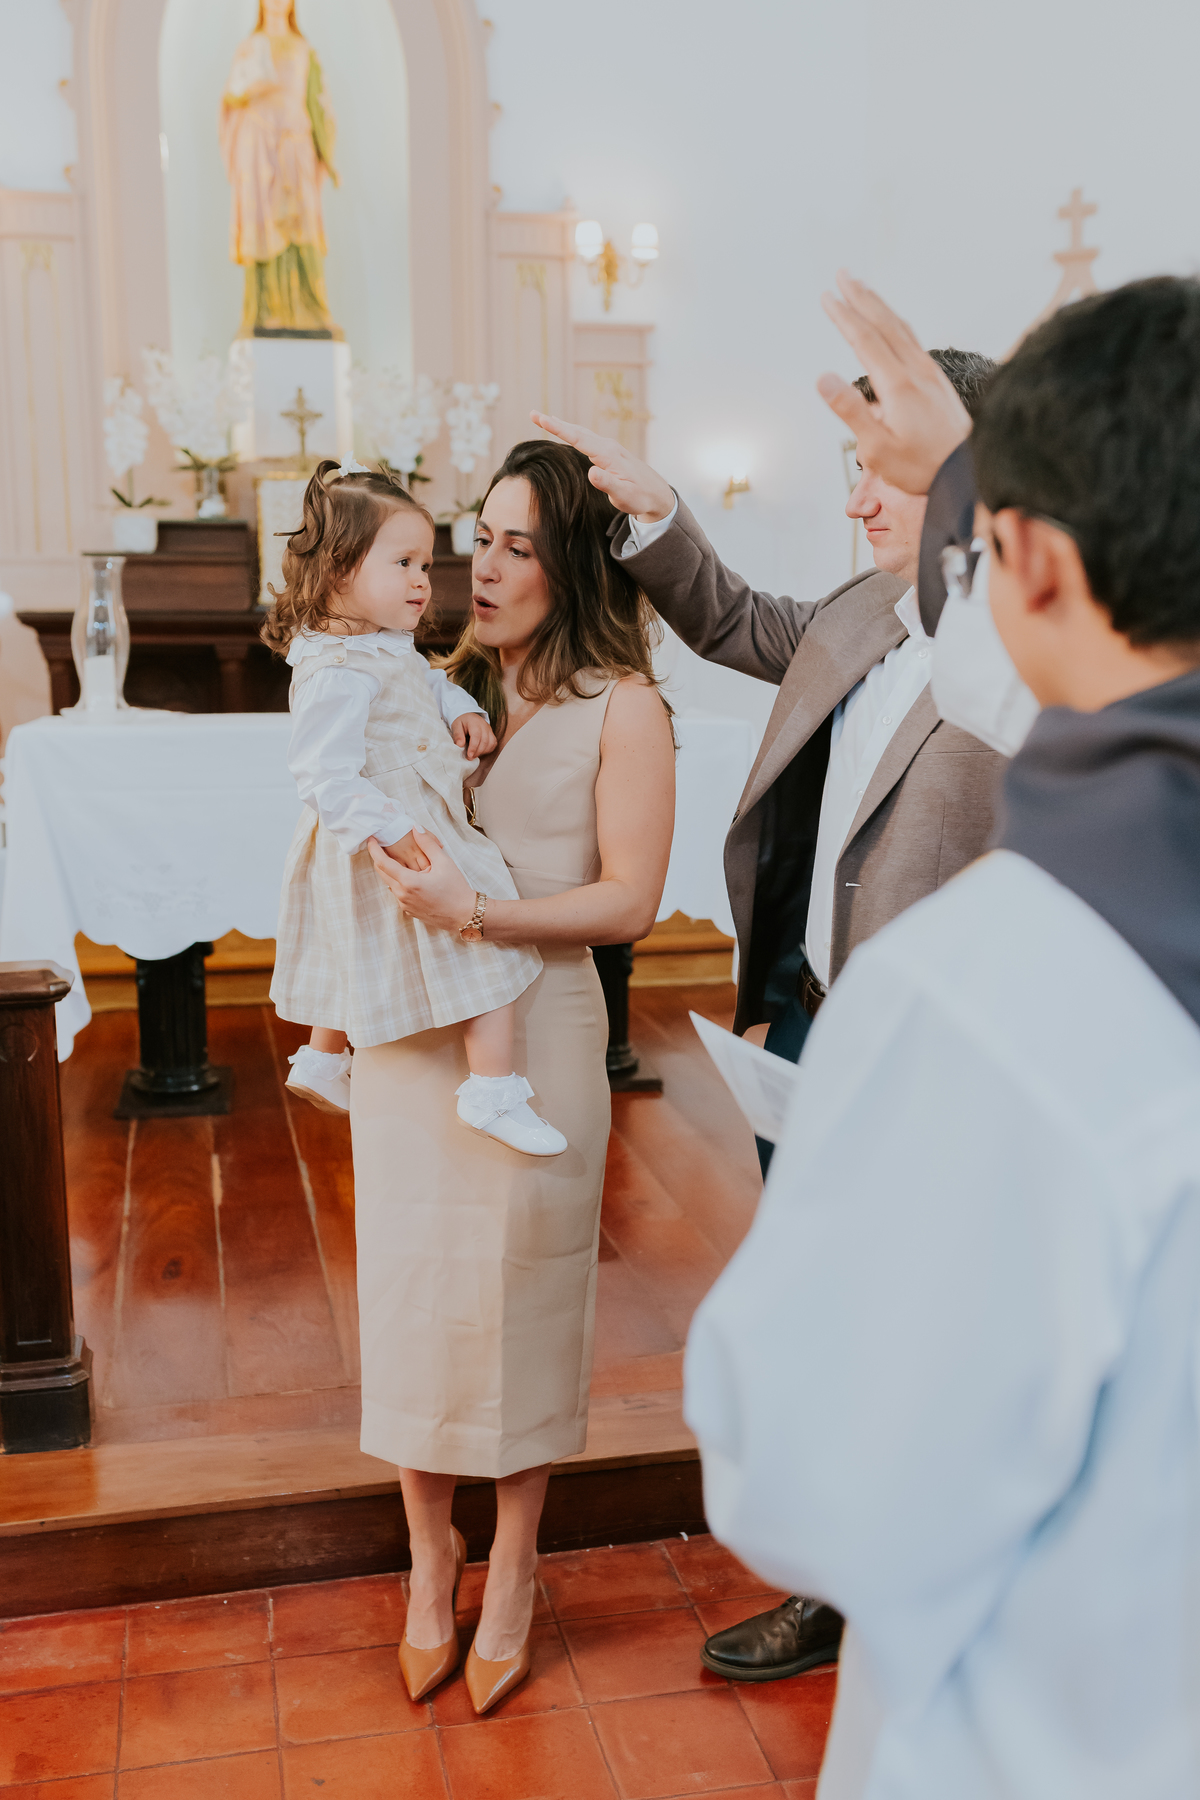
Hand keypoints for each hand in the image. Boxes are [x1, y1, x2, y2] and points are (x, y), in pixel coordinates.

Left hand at [367, 830, 475, 929]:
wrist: (465, 915)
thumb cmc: (456, 889)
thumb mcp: (444, 862)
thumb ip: (427, 844)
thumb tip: (415, 828)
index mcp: (409, 882)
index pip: (383, 863)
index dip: (374, 850)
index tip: (371, 840)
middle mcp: (403, 895)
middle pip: (383, 873)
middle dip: (381, 858)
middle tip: (384, 846)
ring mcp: (405, 905)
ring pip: (391, 883)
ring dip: (393, 871)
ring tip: (403, 861)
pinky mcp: (409, 911)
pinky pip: (399, 893)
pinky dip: (401, 883)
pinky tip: (413, 877)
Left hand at [452, 712, 496, 757]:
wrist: (469, 717)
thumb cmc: (462, 722)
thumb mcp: (456, 726)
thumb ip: (457, 735)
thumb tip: (460, 745)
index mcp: (474, 722)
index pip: (476, 735)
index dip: (473, 747)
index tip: (469, 755)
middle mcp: (484, 725)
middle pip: (484, 741)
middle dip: (477, 752)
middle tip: (469, 757)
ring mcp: (489, 730)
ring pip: (490, 743)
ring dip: (482, 752)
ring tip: (474, 755)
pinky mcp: (491, 734)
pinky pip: (493, 744)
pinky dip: (487, 750)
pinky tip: (480, 751)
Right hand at [531, 411, 674, 520]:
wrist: (658, 495)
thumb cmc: (640, 498)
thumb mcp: (623, 496)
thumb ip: (607, 484)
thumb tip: (591, 472)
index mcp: (608, 455)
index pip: (578, 438)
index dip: (558, 428)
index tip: (541, 419)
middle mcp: (608, 447)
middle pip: (577, 431)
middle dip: (554, 422)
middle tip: (533, 414)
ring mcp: (609, 448)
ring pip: (581, 433)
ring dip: (562, 425)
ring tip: (544, 419)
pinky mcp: (610, 453)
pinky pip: (587, 439)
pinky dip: (573, 433)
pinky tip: (568, 432)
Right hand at [816, 270, 972, 494]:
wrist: (967, 472)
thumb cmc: (921, 467)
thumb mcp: (878, 448)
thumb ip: (850, 411)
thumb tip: (823, 377)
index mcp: (897, 385)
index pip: (865, 340)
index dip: (844, 316)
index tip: (827, 296)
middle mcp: (916, 371)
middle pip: (884, 323)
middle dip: (861, 297)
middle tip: (843, 273)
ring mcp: (930, 373)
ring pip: (901, 328)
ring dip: (879, 305)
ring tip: (863, 288)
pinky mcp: (938, 380)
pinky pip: (913, 340)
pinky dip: (896, 322)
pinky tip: (893, 323)